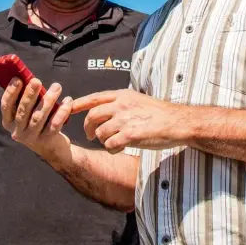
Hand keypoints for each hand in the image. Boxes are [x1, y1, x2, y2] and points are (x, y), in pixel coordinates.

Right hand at [0, 77, 72, 160]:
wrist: (53, 148)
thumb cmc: (39, 123)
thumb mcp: (29, 112)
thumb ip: (26, 98)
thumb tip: (30, 78)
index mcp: (9, 122)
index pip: (6, 106)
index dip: (11, 92)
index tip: (18, 79)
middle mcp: (17, 131)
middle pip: (23, 111)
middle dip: (30, 94)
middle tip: (36, 81)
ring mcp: (31, 138)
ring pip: (39, 116)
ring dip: (48, 100)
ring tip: (56, 87)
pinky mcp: (46, 140)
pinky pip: (54, 124)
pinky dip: (62, 111)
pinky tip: (67, 100)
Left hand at [71, 89, 187, 153]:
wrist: (177, 122)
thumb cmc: (159, 113)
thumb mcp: (137, 99)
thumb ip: (121, 102)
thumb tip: (105, 108)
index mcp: (122, 95)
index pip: (94, 98)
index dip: (79, 103)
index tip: (68, 108)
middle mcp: (121, 105)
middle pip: (92, 116)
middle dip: (87, 127)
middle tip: (88, 135)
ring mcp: (124, 120)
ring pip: (100, 132)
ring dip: (102, 140)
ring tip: (112, 142)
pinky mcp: (129, 135)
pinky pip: (110, 145)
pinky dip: (111, 149)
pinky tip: (119, 149)